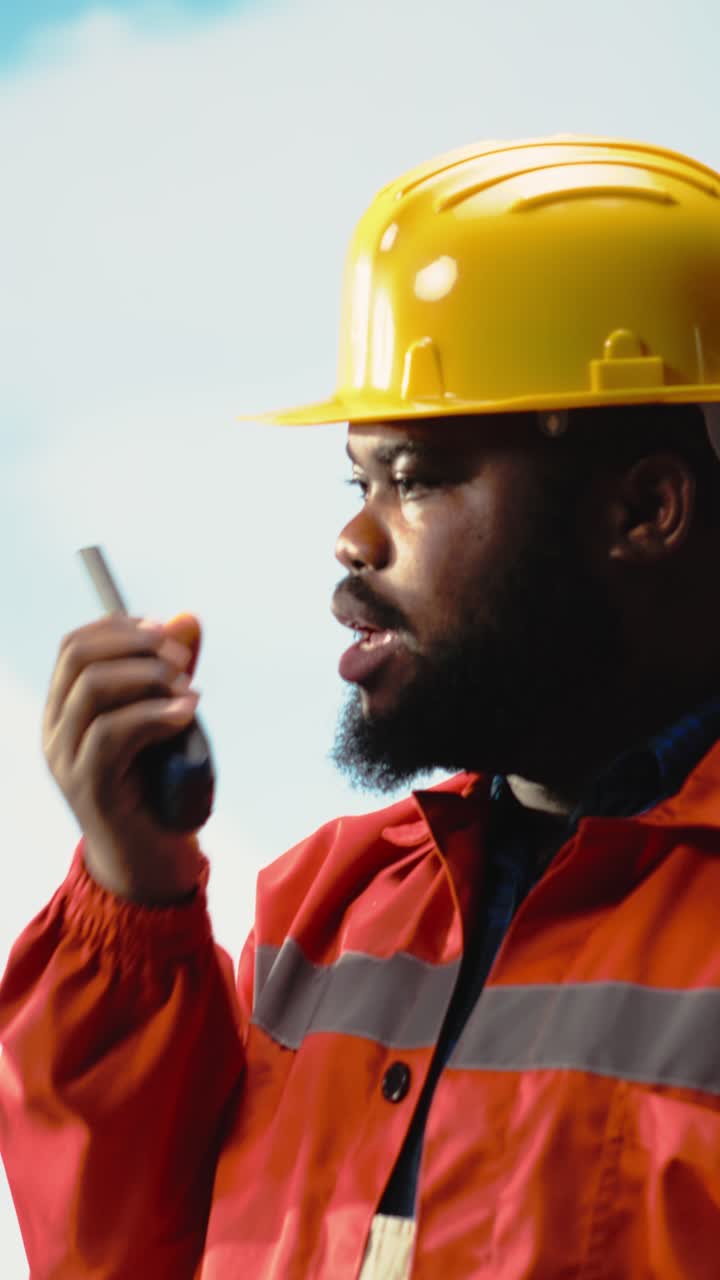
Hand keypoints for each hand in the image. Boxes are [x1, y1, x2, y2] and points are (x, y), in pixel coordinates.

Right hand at [43, 613, 206, 904]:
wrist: (150, 863)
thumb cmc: (159, 788)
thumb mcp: (166, 720)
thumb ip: (171, 672)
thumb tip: (188, 618)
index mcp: (66, 711)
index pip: (75, 646)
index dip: (120, 627)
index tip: (166, 629)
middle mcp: (57, 732)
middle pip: (78, 657)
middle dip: (135, 644)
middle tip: (183, 657)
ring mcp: (67, 760)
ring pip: (92, 689)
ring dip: (149, 676)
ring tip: (189, 689)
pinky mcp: (89, 787)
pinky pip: (113, 733)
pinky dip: (155, 714)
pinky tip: (188, 714)